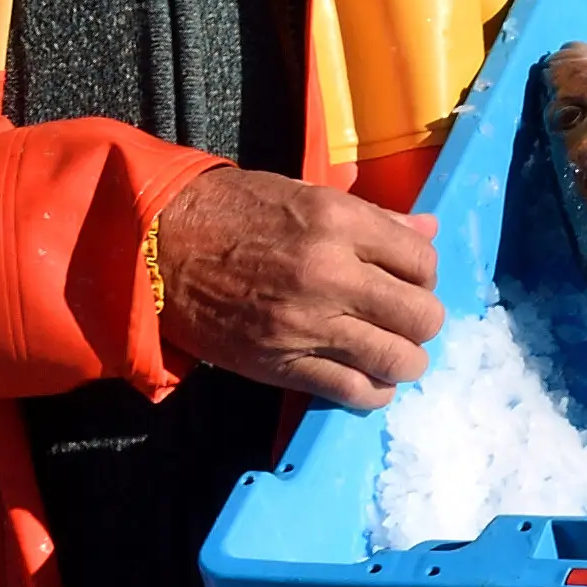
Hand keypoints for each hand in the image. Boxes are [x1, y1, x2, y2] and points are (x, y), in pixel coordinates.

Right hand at [150, 167, 442, 409]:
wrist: (157, 247)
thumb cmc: (231, 211)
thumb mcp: (305, 194)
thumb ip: (372, 217)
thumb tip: (429, 229)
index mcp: (338, 222)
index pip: (423, 261)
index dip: (424, 273)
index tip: (407, 278)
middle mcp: (330, 274)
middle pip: (422, 316)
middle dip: (421, 320)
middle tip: (401, 317)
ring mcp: (307, 325)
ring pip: (399, 361)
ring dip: (403, 359)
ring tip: (386, 350)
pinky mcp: (282, 365)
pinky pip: (355, 392)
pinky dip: (373, 391)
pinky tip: (365, 376)